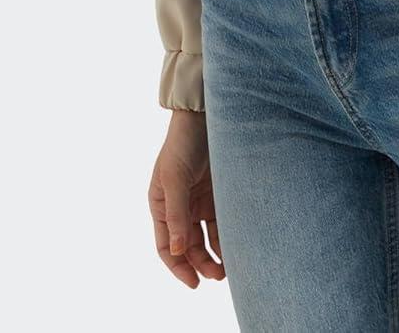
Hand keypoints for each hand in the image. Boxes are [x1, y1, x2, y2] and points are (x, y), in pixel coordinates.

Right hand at [149, 108, 223, 288]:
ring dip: (215, 253)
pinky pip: (222, 220)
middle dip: (200, 263)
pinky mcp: (218, 192)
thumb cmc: (183, 144)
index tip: (193, 283)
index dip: (177, 267)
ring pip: (206, 236)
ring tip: (228, 268)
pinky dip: (227, 235)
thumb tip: (177, 251)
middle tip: (217, 275)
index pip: (165, 246)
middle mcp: (179, 206)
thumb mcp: (175, 178)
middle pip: (188, 245)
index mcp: (161, 205)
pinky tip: (237, 246)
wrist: (205, 115)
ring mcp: (199, 200)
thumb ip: (176, 214)